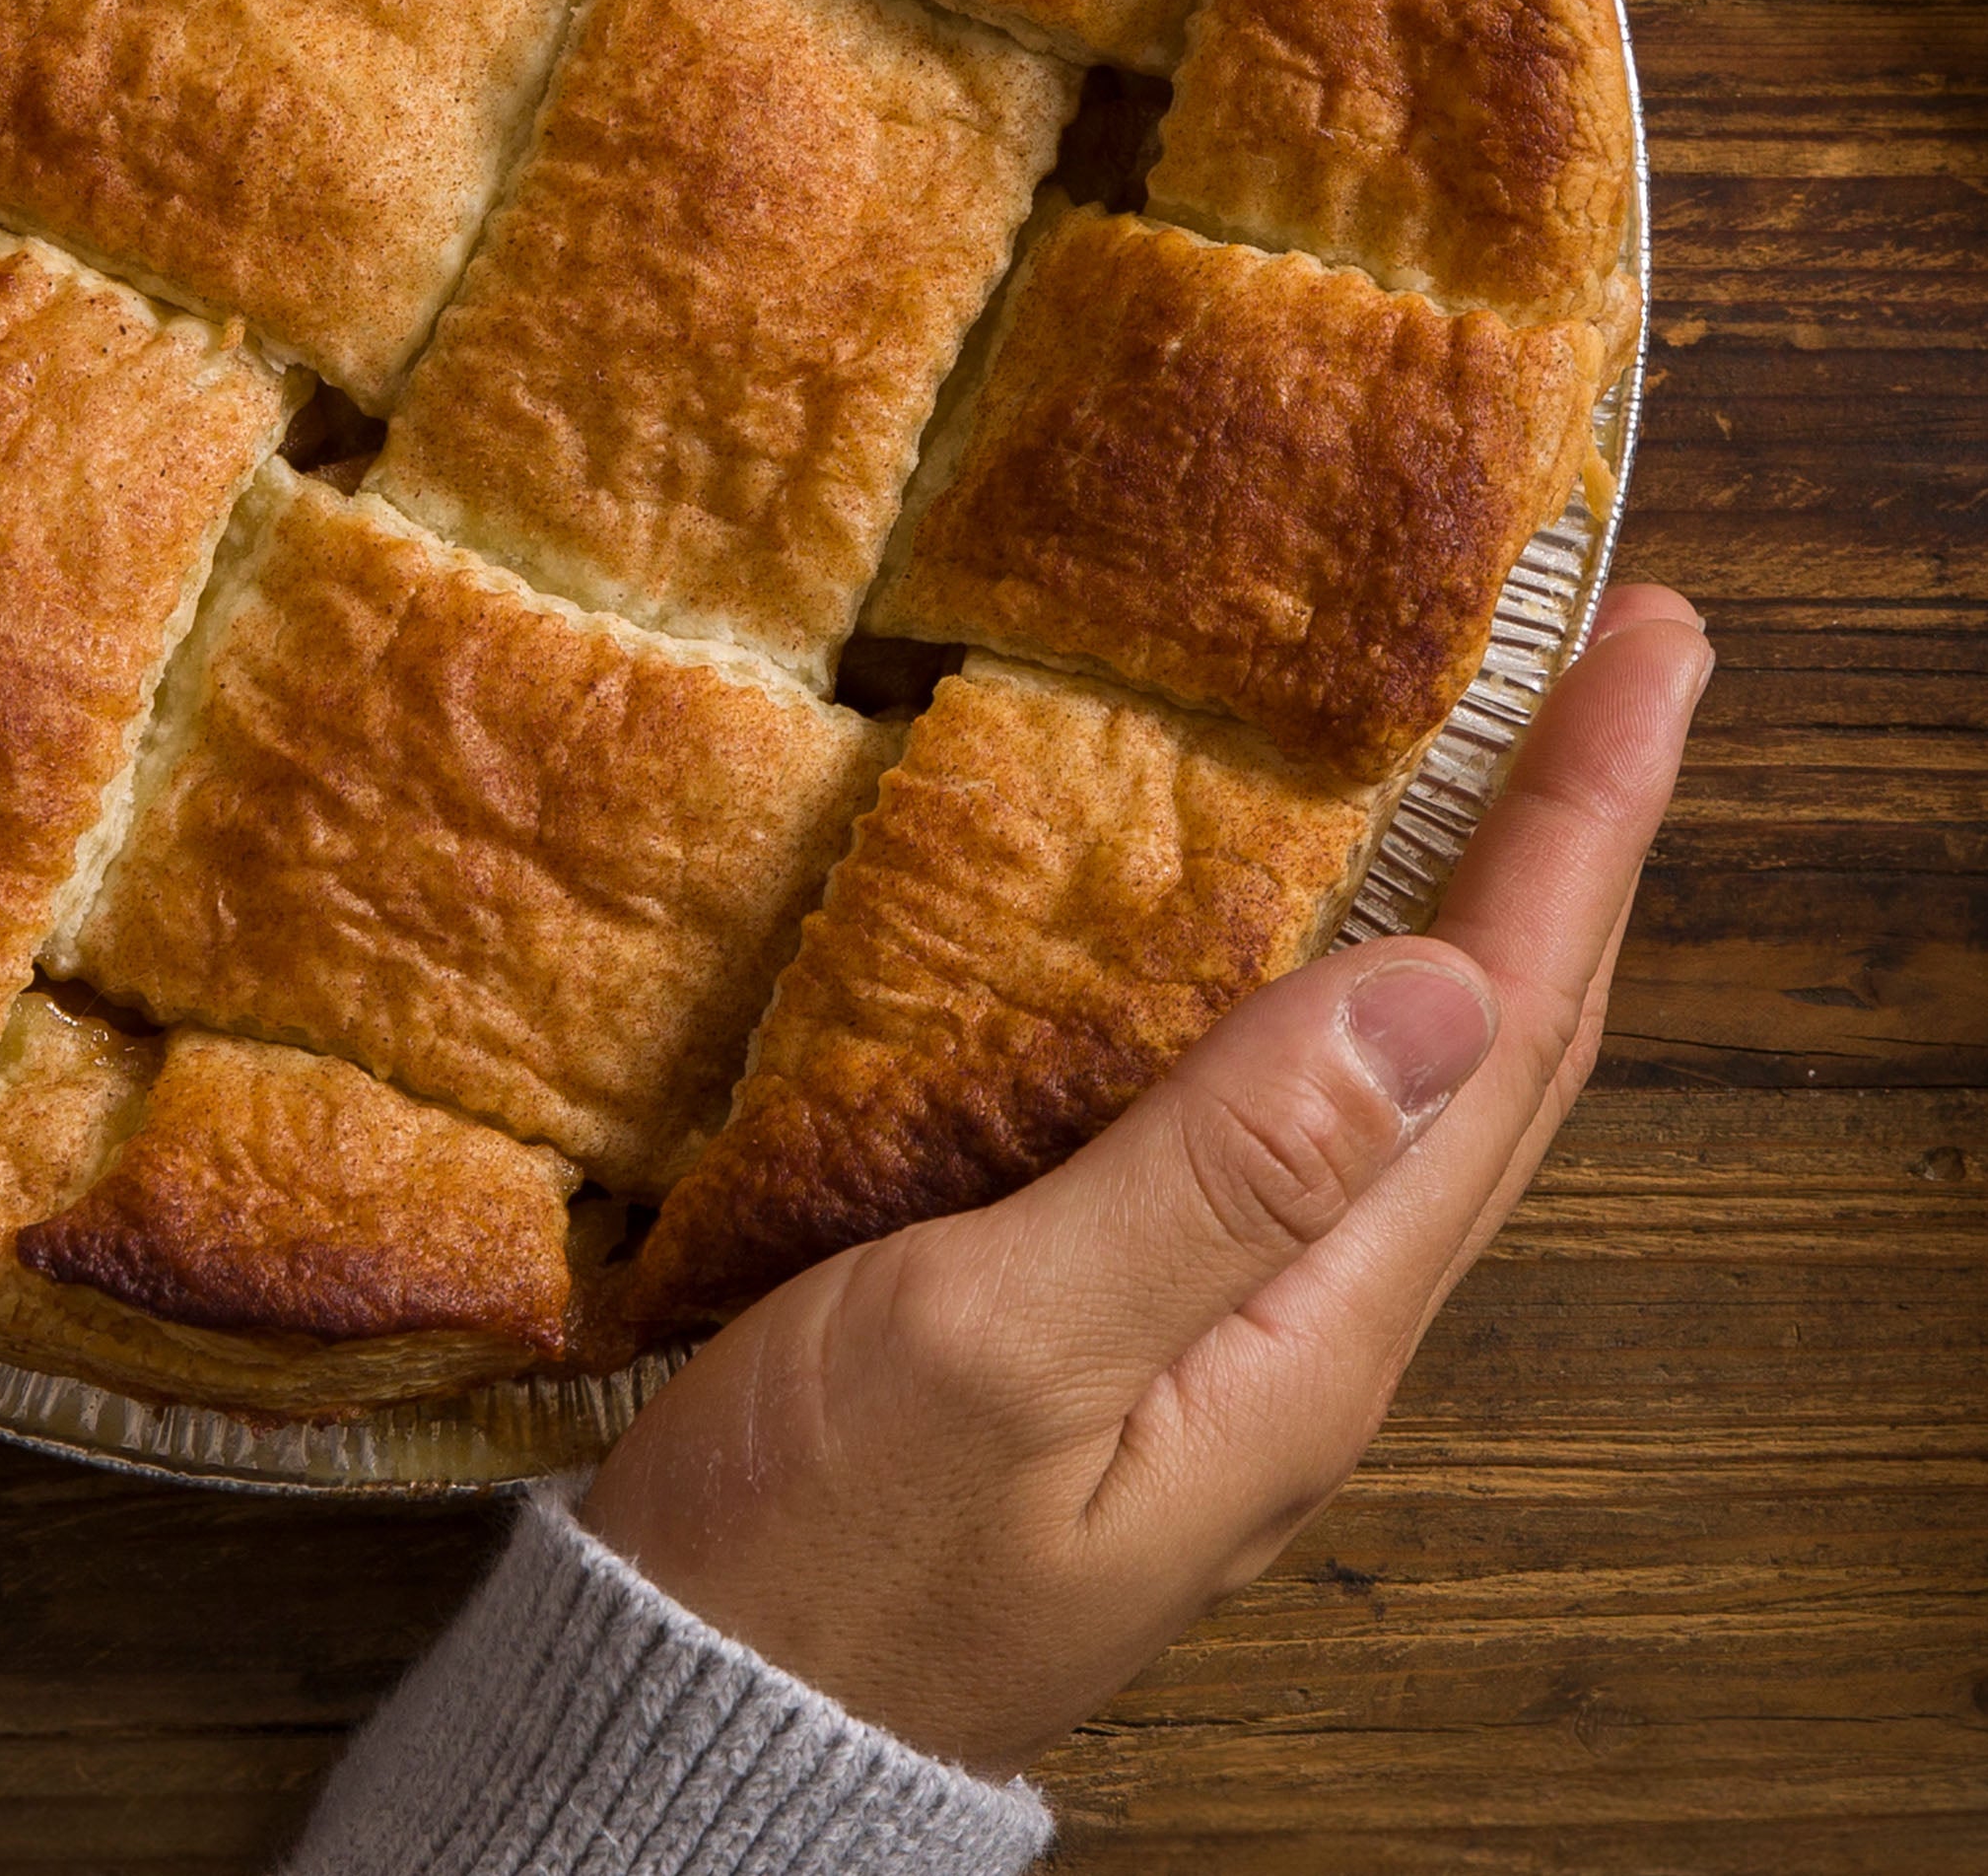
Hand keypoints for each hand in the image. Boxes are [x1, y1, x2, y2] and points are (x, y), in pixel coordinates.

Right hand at [584, 582, 1710, 1774]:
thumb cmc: (825, 1549)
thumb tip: (1436, 993)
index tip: (1646, 649)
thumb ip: (1213, 1177)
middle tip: (1626, 663)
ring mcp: (1230, 1334)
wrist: (712, 1709)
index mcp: (1310, 1332)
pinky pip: (1300, 1120)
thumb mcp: (996, 1348)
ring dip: (1490, 910)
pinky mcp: (1137, 1320)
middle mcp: (1311, 1330)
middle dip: (1580, 846)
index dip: (1586, 829)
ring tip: (1519, 769)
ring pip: (1415, 1087)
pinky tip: (1305, 938)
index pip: (1508, 1038)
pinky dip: (1350, 986)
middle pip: (1504, 1057)